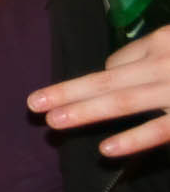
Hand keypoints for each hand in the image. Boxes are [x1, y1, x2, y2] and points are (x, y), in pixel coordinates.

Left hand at [28, 25, 169, 155]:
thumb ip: (153, 52)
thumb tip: (113, 70)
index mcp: (161, 41)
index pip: (117, 62)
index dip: (99, 78)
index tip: (94, 90)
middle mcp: (162, 63)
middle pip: (106, 80)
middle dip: (68, 92)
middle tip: (34, 103)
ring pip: (122, 101)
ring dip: (84, 111)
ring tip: (53, 121)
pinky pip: (158, 130)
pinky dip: (132, 140)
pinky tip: (105, 150)